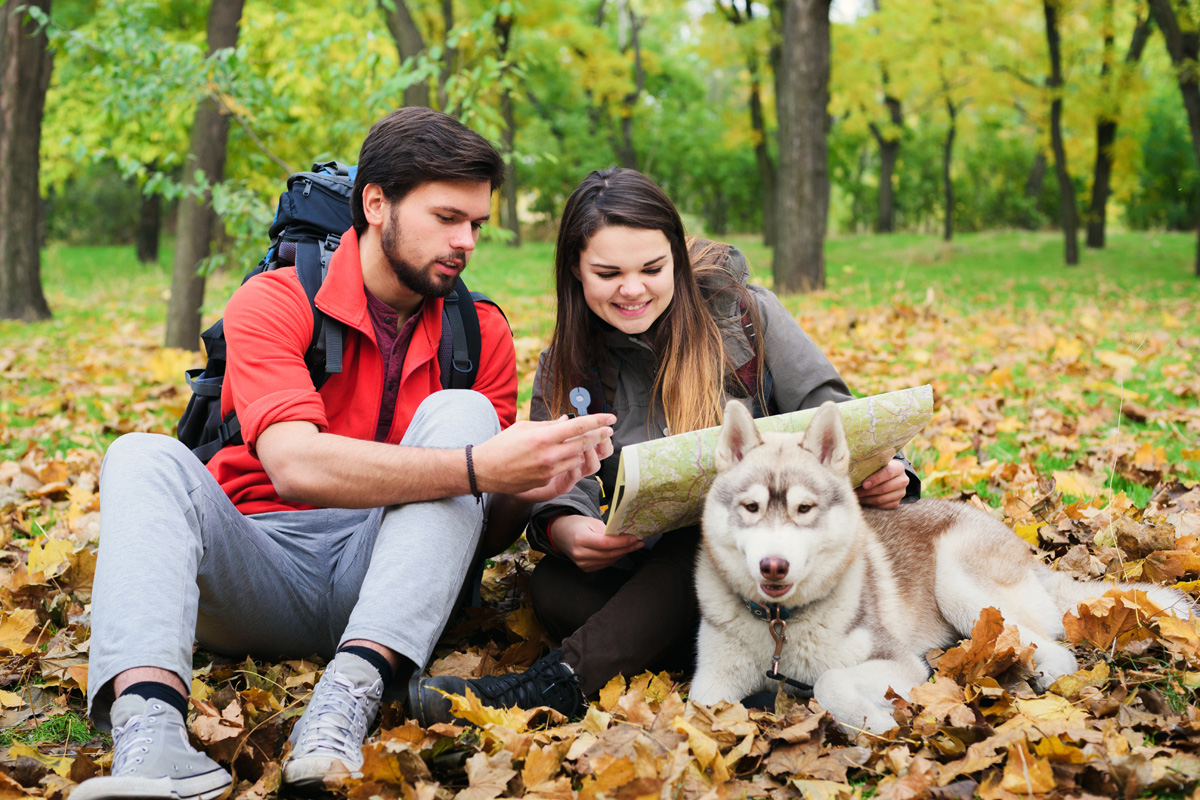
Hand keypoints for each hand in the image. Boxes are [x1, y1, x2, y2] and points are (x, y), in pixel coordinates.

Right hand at [472, 414, 614, 501]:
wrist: (485, 470)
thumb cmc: (503, 445)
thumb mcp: (525, 427)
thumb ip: (549, 425)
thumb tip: (568, 421)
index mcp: (544, 436)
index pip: (579, 426)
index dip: (598, 421)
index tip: (610, 417)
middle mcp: (549, 454)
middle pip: (584, 443)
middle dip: (600, 435)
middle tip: (608, 429)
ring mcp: (549, 470)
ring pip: (578, 458)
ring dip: (584, 449)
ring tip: (588, 441)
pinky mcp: (546, 481)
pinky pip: (566, 469)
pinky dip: (570, 461)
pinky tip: (567, 455)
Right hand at [549, 514, 642, 571]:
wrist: (562, 534)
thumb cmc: (577, 525)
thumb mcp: (591, 522)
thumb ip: (607, 530)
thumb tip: (625, 536)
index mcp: (580, 539)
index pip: (605, 543)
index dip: (621, 542)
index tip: (634, 538)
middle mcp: (580, 553)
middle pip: (608, 554)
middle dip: (626, 548)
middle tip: (639, 543)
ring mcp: (582, 563)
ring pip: (608, 561)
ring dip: (622, 554)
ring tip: (633, 546)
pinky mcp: (585, 568)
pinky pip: (604, 564)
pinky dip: (614, 558)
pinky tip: (621, 552)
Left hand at [856, 460, 908, 508]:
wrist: (888, 477)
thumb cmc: (878, 469)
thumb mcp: (876, 464)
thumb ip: (870, 467)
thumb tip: (854, 474)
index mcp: (899, 467)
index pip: (888, 472)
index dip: (876, 479)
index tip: (864, 484)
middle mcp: (903, 480)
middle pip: (885, 488)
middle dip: (868, 491)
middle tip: (856, 492)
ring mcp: (901, 492)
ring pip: (883, 499)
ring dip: (868, 499)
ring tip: (858, 497)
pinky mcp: (897, 502)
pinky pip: (884, 506)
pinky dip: (872, 504)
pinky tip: (864, 501)